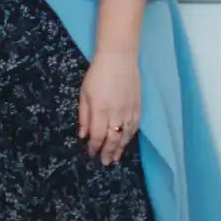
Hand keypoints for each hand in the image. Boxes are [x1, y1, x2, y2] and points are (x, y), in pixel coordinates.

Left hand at [78, 49, 140, 165]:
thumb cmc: (97, 73)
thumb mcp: (84, 93)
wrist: (119, 58)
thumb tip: (83, 135)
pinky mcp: (138, 106)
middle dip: (107, 152)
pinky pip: (135, 127)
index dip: (93, 147)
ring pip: (125, 135)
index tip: (91, 153)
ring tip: (115, 158)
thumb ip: (84, 115)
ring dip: (120, 148)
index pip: (97, 135)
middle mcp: (115, 113)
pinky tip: (126, 142)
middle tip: (104, 162)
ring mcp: (128, 110)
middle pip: (112, 139)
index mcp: (100, 109)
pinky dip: (130, 137)